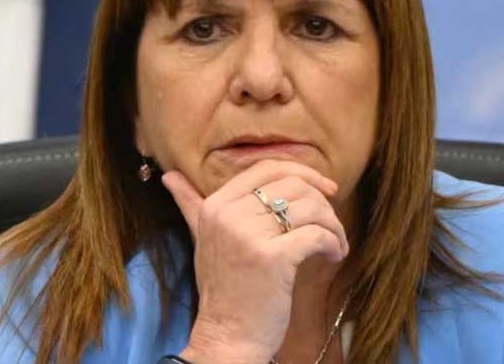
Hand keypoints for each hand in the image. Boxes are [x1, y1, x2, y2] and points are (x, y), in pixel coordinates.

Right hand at [162, 160, 348, 363]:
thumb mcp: (202, 239)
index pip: (266, 168)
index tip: (325, 188)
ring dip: (333, 225)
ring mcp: (249, 235)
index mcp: (215, 205)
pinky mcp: (272, 258)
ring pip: (310, 208)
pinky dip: (333, 243)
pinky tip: (334, 255)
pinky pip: (317, 234)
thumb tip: (168, 175)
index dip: (302, 172)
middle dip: (323, 202)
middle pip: (293, 185)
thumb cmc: (223, 288)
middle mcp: (229, 214)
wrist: (227, 336)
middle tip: (331, 224)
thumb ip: (189, 203)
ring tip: (335, 243)